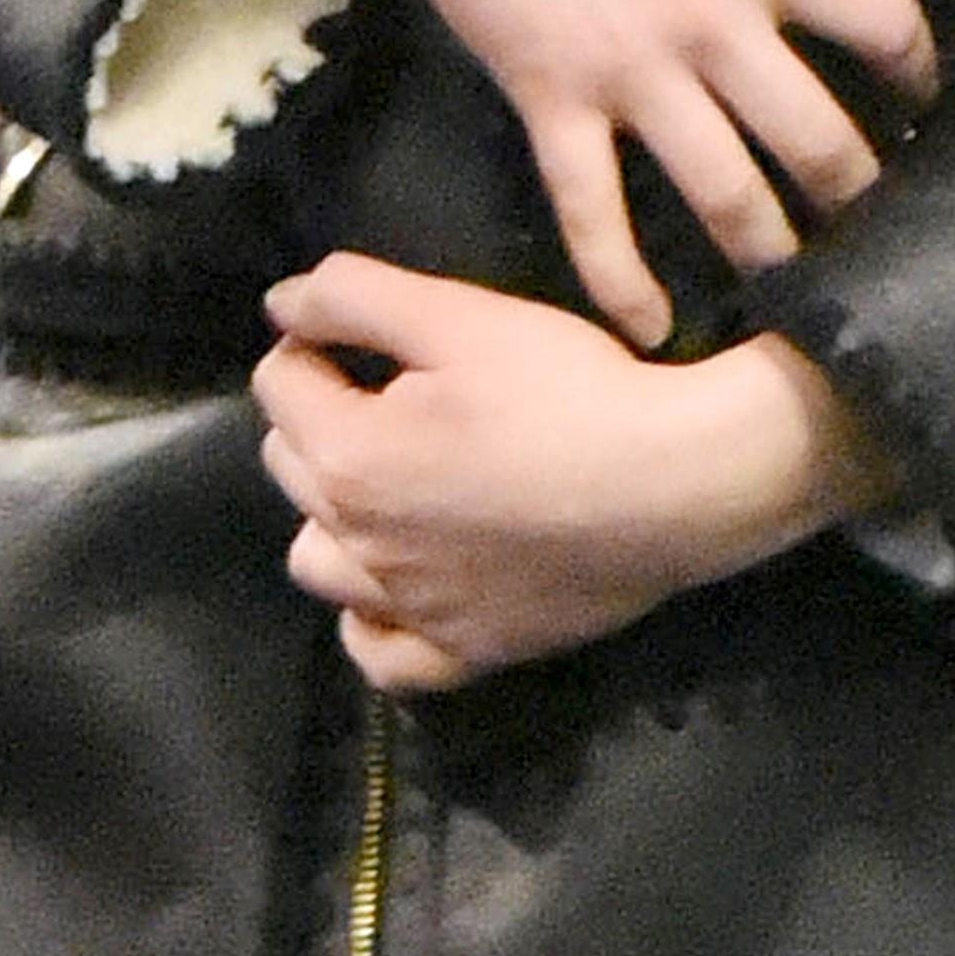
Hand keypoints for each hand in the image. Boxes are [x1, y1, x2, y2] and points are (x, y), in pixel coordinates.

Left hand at [254, 252, 896, 687]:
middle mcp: (361, 544)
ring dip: (332, 520)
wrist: (675, 485)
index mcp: (349, 457)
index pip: (280, 383)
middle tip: (391, 394)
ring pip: (319, 564)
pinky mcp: (465, 650)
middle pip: (289, 467)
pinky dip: (374, 624)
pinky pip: (383, 658)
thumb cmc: (567, 392)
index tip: (365, 334)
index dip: (314, 343)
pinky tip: (400, 589)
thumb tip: (280, 305)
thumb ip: (353, 297)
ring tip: (388, 486)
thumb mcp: (460, 316)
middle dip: (320, 419)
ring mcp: (411, 607)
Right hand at [286, 0, 935, 345]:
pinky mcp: (553, 100)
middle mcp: (711, 23)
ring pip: (723, 193)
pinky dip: (622, 281)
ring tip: (799, 286)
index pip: (881, 23)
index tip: (919, 95)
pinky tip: (651, 327)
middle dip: (859, 193)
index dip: (916, 67)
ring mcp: (631, 73)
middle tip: (877, 225)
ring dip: (769, 250)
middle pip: (816, 137)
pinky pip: (593, 212)